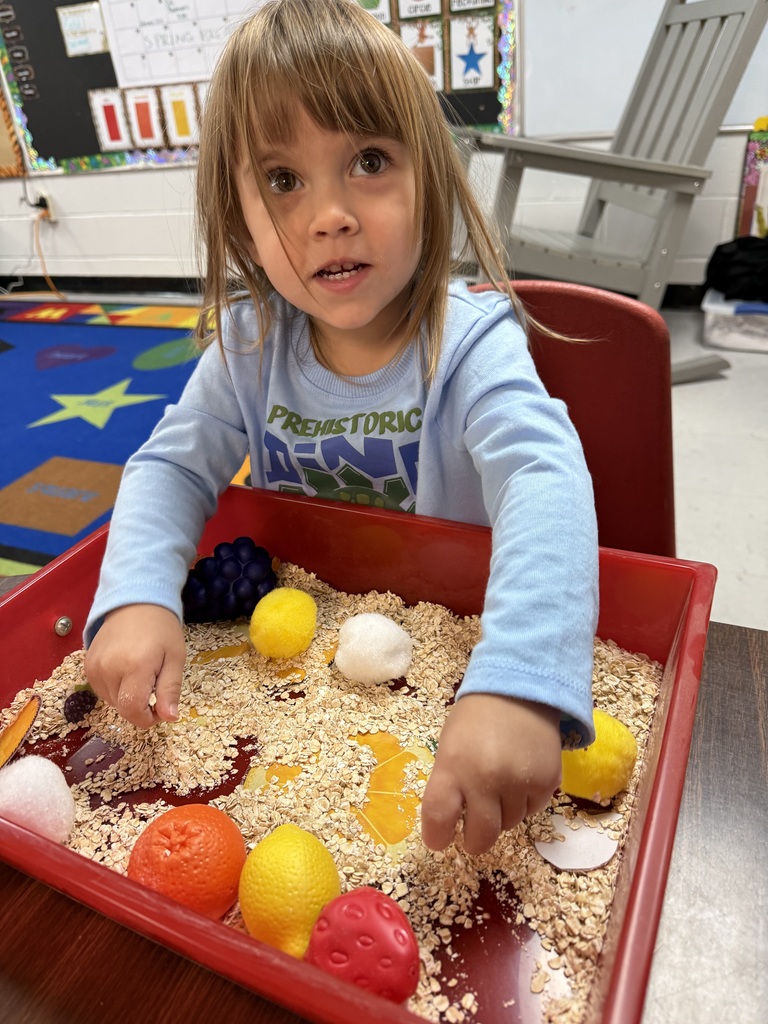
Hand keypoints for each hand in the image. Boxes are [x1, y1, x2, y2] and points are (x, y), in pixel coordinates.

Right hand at [84, 605, 185, 728]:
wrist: (135, 602)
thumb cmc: (161, 629)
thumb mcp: (175, 658)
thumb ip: (170, 690)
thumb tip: (170, 718)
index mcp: (135, 666)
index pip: (133, 711)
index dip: (148, 719)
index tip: (160, 709)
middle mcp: (109, 668)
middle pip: (122, 709)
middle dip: (140, 705)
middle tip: (154, 682)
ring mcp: (94, 667)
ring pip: (112, 702)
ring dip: (127, 697)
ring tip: (140, 672)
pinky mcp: (87, 666)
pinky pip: (102, 691)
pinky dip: (115, 688)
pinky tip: (126, 670)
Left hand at [420, 694, 561, 855]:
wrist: (520, 690)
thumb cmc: (476, 718)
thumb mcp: (450, 746)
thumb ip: (449, 783)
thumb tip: (450, 823)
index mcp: (453, 765)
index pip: (439, 815)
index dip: (436, 836)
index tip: (438, 841)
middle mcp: (486, 778)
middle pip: (481, 835)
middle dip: (474, 841)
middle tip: (472, 836)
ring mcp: (519, 782)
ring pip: (509, 825)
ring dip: (502, 815)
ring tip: (499, 787)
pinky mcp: (547, 783)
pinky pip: (532, 811)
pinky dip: (524, 803)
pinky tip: (520, 779)